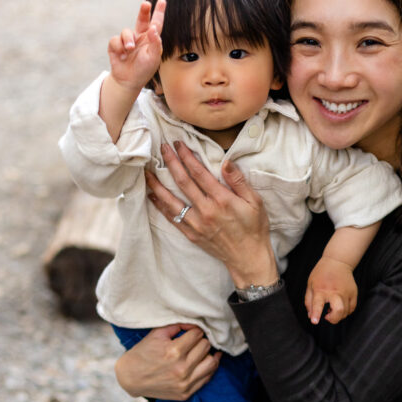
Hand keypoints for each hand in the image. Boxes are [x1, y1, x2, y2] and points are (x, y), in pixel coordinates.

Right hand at [107, 0, 165, 92]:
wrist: (128, 81)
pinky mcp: (116, 45)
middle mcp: (139, 37)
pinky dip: (119, 47)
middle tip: (146, 4)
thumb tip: (153, 28)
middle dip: (143, 11)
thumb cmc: (144, 70)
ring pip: (126, 31)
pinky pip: (116, 40)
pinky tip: (121, 55)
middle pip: (142, 19)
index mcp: (150, 39)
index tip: (162, 1)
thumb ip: (155, 43)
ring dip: (128, 40)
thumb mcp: (153, 58)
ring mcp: (127, 40)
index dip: (159, 12)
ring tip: (129, 49)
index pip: (156, 24)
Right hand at [114, 323, 220, 400]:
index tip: (191, 331)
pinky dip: (207, 369)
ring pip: (211, 363)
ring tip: (202, 351)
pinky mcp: (186, 393)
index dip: (195, 330)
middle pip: (206, 347)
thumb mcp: (156, 334)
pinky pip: (207, 378)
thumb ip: (177, 325)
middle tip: (194, 341)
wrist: (130, 379)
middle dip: (200, 341)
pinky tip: (202, 363)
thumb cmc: (143, 353)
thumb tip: (195, 323)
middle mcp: (182, 368)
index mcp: (174, 351)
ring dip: (208, 354)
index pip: (197, 334)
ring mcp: (185, 383)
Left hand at [144, 141, 279, 288]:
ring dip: (157, 184)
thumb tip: (226, 162)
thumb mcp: (255, 202)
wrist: (248, 257)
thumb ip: (238, 181)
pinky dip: (160, 206)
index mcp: (222, 200)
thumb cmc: (254, 227)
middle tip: (162, 148)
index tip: (179, 144)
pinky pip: (172, 218)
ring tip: (147, 171)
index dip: (187, 156)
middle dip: (171, 162)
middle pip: (183, 182)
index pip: (199, 173)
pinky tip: (152, 195)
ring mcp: (196, 223)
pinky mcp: (191, 234)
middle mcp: (206, 210)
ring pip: (171, 200)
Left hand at [305, 256, 357, 324]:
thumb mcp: (310, 284)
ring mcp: (346, 292)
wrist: (337, 262)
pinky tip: (339, 306)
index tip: (315, 321)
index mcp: (321, 289)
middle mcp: (335, 291)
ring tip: (332, 308)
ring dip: (338, 315)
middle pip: (339, 310)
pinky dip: (346, 312)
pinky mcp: (354, 292)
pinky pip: (352, 308)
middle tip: (327, 316)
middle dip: (333, 319)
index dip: (316, 314)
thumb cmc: (321, 273)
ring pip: (346, 312)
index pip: (318, 303)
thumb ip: (309, 301)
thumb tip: (310, 316)